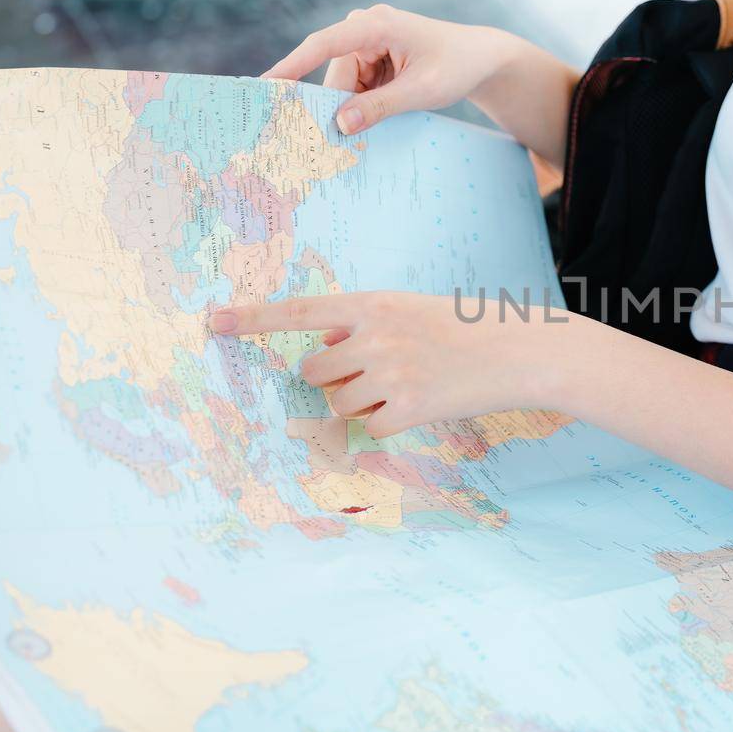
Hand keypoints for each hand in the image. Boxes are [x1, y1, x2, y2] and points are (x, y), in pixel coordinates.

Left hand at [209, 291, 576, 438]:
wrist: (520, 352)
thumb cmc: (466, 329)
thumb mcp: (411, 310)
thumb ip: (364, 325)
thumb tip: (323, 352)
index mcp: (373, 304)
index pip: (299, 311)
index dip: (252, 319)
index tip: (212, 321)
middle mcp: (373, 336)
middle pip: (314, 371)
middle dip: (334, 378)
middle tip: (377, 373)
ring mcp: (388, 374)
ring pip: (338, 404)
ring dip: (362, 403)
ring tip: (408, 386)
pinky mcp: (406, 410)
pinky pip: (371, 427)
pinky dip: (391, 423)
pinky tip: (424, 403)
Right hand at [262, 5, 513, 133]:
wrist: (480, 58)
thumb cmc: (456, 67)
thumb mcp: (422, 91)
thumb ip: (381, 107)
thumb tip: (341, 125)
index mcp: (377, 25)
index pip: (324, 45)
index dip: (293, 66)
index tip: (267, 85)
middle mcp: (365, 27)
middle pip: (336, 77)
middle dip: (339, 108)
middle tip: (340, 144)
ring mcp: (367, 42)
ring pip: (344, 87)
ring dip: (357, 109)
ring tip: (382, 125)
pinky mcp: (371, 58)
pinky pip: (355, 88)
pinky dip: (364, 106)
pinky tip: (380, 118)